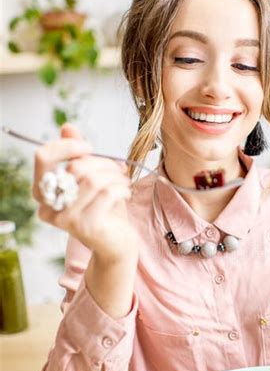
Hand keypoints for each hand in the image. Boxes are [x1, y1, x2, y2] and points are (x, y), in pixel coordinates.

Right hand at [33, 123, 137, 260]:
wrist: (116, 243)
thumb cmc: (102, 208)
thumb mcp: (89, 177)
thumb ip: (77, 154)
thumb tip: (68, 128)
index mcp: (42, 191)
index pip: (43, 157)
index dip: (67, 146)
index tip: (89, 147)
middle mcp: (48, 207)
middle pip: (75, 168)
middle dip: (103, 163)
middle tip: (118, 169)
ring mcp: (66, 219)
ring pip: (93, 180)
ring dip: (115, 176)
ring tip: (123, 181)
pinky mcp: (86, 227)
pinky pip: (107, 194)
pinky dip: (121, 189)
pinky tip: (126, 193)